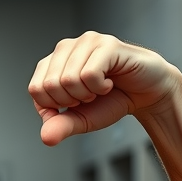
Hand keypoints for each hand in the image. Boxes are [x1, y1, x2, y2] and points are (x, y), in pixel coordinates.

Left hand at [28, 32, 179, 145]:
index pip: (35, 90)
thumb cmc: (111, 101)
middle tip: (89, 96)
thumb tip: (46, 138)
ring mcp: (86, 42)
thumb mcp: (81, 120)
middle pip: (49, 85)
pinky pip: (89, 75)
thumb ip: (61, 127)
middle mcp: (65, 47)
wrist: (146, 94)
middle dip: (72, 101)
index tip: (75, 102)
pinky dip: (100, 88)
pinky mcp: (106, 44)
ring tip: (99, 88)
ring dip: (87, 94)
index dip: (56, 106)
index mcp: (52, 63)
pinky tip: (109, 83)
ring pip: (68, 80)